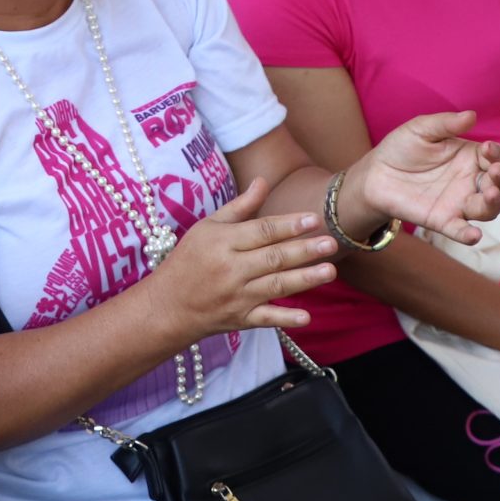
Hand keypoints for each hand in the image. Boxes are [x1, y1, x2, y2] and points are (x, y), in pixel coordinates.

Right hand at [138, 179, 338, 346]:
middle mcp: (231, 269)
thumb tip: (263, 180)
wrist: (167, 305)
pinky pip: (266, 319)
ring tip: (330, 271)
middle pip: (273, 258)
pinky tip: (307, 316)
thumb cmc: (188, 260)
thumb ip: (240, 207)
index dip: (288, 225)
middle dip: (304, 250)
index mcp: (222, 242)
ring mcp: (236, 296)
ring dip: (304, 279)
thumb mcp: (208, 227)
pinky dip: (285, 318)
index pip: (261, 231)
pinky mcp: (240, 319)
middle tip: (331, 243)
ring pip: (275, 286)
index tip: (313, 219)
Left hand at [354, 111, 499, 245]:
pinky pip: (460, 231)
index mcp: (471, 157)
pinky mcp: (442, 220)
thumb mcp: (422, 129)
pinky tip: (474, 235)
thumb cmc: (401, 148)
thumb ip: (446, 123)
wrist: (375, 174)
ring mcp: (459, 203)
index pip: (498, 157)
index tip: (487, 148)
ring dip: (494, 204)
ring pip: (488, 209)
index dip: (499, 154)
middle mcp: (471, 181)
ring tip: (491, 194)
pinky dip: (468, 236)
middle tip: (494, 171)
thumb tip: (471, 115)